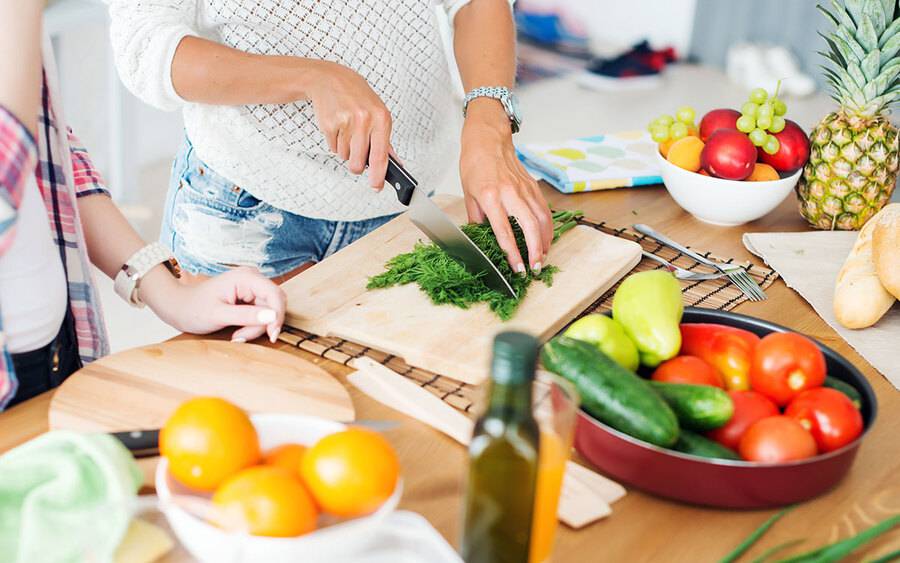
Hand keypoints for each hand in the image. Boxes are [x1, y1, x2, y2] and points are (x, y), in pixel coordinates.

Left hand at [142, 266, 286, 342]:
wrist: (179, 307)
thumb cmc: (193, 308)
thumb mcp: (218, 315)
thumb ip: (246, 315)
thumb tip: (273, 316)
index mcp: (245, 277)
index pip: (275, 295)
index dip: (277, 316)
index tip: (272, 335)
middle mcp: (252, 278)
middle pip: (274, 304)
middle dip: (263, 324)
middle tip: (242, 337)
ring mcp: (252, 287)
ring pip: (269, 311)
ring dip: (256, 327)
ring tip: (237, 335)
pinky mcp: (250, 296)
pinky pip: (262, 313)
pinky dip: (253, 325)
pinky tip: (238, 331)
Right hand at [306, 61, 392, 189]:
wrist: (331, 79)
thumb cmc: (358, 96)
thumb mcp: (378, 113)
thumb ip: (385, 141)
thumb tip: (394, 163)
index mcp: (381, 118)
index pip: (381, 156)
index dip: (378, 176)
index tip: (376, 186)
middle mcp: (364, 120)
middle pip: (358, 163)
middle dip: (357, 165)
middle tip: (357, 153)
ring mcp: (346, 122)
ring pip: (345, 157)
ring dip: (346, 150)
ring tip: (348, 131)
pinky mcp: (329, 125)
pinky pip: (333, 148)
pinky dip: (335, 143)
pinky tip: (339, 127)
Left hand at [459, 100, 552, 272]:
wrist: (488, 139)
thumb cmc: (475, 164)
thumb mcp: (468, 194)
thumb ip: (476, 219)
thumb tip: (480, 239)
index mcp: (490, 197)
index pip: (504, 231)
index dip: (512, 253)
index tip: (518, 268)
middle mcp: (510, 193)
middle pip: (529, 226)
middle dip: (534, 251)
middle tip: (535, 267)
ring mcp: (524, 189)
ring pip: (541, 219)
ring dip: (544, 241)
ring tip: (542, 257)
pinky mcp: (532, 186)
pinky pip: (544, 209)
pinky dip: (548, 227)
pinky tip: (546, 238)